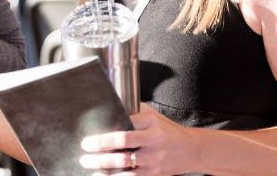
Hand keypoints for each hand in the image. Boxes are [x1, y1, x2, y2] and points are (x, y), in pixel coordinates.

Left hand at [79, 103, 199, 175]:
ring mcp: (155, 161)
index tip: (87, 141)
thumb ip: (132, 112)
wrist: (192, 149)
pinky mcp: (155, 175)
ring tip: (90, 167)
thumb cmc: (166, 129)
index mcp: (151, 125)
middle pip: (123, 148)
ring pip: (127, 167)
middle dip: (100, 153)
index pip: (124, 130)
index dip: (104, 138)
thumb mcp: (152, 116)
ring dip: (105, 169)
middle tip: (84, 154)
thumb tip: (107, 107)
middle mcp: (153, 143)